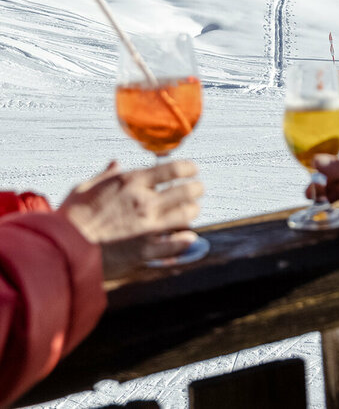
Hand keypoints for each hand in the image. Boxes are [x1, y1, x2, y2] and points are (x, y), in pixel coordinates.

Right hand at [59, 160, 203, 278]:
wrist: (64, 249)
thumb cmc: (71, 217)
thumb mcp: (86, 187)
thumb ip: (106, 175)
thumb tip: (116, 162)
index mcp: (132, 182)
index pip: (172, 169)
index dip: (188, 168)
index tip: (193, 170)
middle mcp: (145, 202)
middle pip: (185, 191)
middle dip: (196, 189)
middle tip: (198, 189)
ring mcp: (147, 227)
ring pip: (185, 216)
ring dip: (192, 212)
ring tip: (193, 210)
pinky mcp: (145, 251)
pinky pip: (175, 245)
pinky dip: (186, 241)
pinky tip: (190, 238)